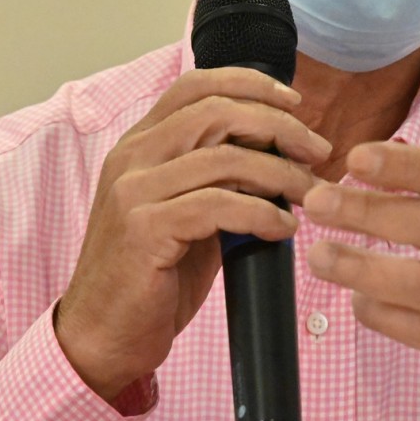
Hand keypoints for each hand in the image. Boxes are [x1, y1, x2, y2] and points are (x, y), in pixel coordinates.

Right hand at [56, 67, 329, 405]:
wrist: (102, 335)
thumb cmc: (150, 278)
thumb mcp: (185, 215)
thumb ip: (219, 181)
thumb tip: (282, 160)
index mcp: (138, 145)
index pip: (194, 86)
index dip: (250, 84)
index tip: (295, 104)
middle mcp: (131, 158)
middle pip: (216, 113)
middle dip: (279, 127)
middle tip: (317, 152)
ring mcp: (134, 192)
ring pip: (224, 159)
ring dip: (281, 174)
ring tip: (311, 195)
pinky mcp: (145, 229)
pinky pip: (218, 206)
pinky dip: (262, 213)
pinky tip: (284, 228)